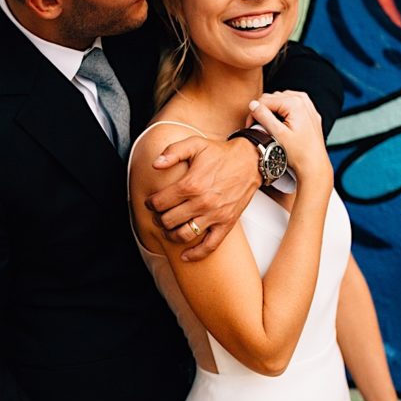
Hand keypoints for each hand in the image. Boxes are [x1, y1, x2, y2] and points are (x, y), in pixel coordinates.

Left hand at [148, 137, 260, 260]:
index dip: (150, 204)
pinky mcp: (226, 224)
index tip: (150, 203)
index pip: (160, 202)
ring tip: (168, 229)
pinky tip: (184, 256)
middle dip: (158, 219)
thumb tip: (155, 164)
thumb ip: (172, 152)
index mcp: (191, 184)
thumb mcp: (195, 144)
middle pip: (168, 220)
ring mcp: (215, 215)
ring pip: (184, 235)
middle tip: (158, 214)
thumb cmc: (220, 153)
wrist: (249, 162)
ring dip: (170, 235)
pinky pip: (209, 245)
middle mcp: (202, 202)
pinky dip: (195, 254)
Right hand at [246, 90, 330, 184]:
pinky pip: (291, 104)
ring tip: (271, 127)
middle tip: (259, 127)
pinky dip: (283, 111)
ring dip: (273, 111)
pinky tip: (282, 124)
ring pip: (281, 99)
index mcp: (295, 103)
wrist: (314, 165)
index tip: (251, 126)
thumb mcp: (278, 134)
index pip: (265, 100)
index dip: (255, 113)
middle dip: (264, 111)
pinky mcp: (309, 112)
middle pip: (273, 98)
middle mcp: (303, 100)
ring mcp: (308, 106)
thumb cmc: (300, 153)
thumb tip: (253, 104)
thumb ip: (264, 117)